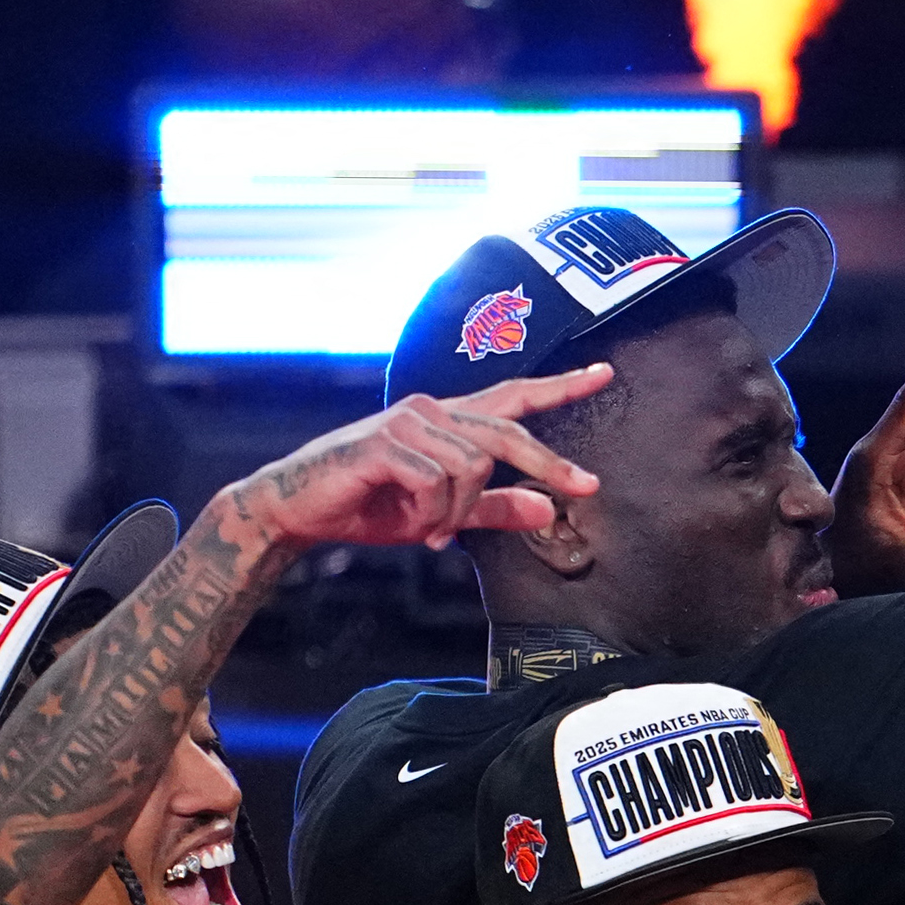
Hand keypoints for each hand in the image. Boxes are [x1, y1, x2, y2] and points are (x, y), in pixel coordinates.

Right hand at [231, 368, 608, 552]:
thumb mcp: (445, 515)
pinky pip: (437, 481)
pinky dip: (434, 514)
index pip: (514, 398)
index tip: (606, 373)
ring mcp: (406, 422)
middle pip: (510, 433)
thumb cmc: (371, 506)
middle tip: (586, 487)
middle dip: (551, 464)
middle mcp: (432, 411)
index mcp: (450, 422)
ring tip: (432, 530)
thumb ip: (494, 509)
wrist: (298, 510)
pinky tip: (417, 527)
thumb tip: (549, 510)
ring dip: (459, 511)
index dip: (561, 386)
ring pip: (474, 465)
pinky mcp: (383, 443)